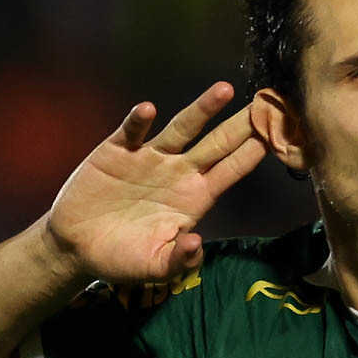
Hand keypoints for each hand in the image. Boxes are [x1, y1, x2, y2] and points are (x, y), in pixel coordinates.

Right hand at [43, 82, 266, 283]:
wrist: (76, 247)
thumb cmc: (122, 258)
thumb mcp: (154, 267)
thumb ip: (178, 260)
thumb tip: (195, 244)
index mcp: (195, 198)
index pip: (232, 170)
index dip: (255, 152)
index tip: (281, 133)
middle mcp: (178, 172)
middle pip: (217, 143)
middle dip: (242, 123)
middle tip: (267, 100)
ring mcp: (149, 159)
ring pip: (181, 129)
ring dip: (202, 109)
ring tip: (225, 90)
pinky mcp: (116, 152)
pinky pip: (131, 132)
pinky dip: (139, 121)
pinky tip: (148, 110)